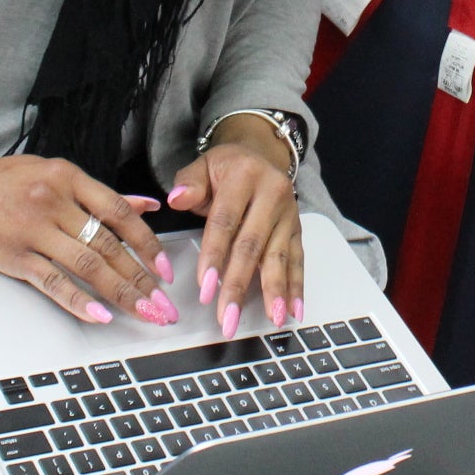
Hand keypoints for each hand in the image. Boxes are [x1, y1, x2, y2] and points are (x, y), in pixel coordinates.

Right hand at [0, 152, 178, 326]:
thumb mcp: (51, 173)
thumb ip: (99, 194)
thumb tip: (145, 205)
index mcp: (68, 177)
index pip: (120, 213)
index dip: (148, 244)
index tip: (166, 270)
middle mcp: (54, 201)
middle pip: (110, 244)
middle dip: (143, 278)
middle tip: (163, 305)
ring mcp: (33, 228)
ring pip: (88, 264)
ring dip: (121, 293)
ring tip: (143, 313)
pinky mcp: (11, 254)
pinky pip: (52, 280)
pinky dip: (78, 299)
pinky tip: (99, 314)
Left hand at [167, 113, 304, 338]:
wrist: (261, 155)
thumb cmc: (226, 169)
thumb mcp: (203, 166)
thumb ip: (189, 183)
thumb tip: (176, 199)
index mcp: (244, 176)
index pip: (226, 221)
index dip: (215, 255)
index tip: (205, 287)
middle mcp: (272, 194)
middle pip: (252, 245)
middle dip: (239, 284)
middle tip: (228, 316)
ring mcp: (289, 214)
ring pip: (279, 256)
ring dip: (274, 291)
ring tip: (271, 319)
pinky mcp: (297, 230)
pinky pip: (298, 261)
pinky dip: (296, 287)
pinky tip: (294, 310)